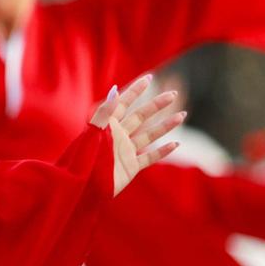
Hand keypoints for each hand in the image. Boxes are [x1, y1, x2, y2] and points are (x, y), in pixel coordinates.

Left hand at [91, 74, 185, 194]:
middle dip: (156, 105)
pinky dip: (163, 152)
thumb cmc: (84, 159)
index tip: (148, 77)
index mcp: (107, 126)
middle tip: (173, 95)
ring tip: (182, 115)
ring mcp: (125, 152)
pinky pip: (150, 158)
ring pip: (149, 136)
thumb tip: (116, 90)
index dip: (135, 91)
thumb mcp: (94, 133)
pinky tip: (175, 144)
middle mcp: (118, 136)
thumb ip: (105, 112)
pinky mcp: (130, 168)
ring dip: (165, 126)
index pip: (123, 103)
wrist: (82, 188)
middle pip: (140, 117)